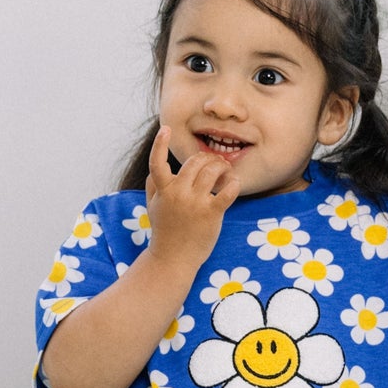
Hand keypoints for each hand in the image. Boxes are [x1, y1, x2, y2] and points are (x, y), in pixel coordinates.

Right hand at [145, 126, 239, 268]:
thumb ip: (152, 187)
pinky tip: (234, 182)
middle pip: (194, 161)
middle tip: (215, 162)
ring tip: (225, 171)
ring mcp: (195, 203)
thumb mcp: (152, 207)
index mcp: (163, 190)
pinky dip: (233, 182)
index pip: (157, 162)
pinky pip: (227, 190)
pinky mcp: (212, 213)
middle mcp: (178, 193)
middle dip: (207, 157)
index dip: (160, 143)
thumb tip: (154, 171)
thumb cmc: (165, 232)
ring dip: (222, 166)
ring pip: (212, 171)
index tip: (166, 128)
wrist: (173, 259)